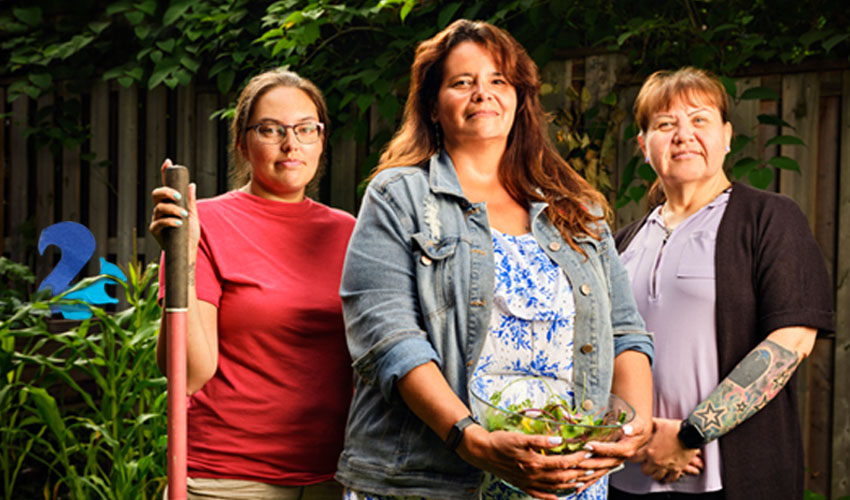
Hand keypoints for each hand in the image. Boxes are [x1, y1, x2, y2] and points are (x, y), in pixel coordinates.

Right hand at [149, 159, 198, 256]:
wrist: (187, 252)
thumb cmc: (189, 235)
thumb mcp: (193, 216)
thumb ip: (190, 201)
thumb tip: (191, 184)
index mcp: (169, 204)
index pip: (165, 186)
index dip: (165, 173)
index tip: (169, 162)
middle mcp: (160, 210)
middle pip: (156, 194)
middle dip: (166, 192)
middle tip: (178, 197)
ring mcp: (156, 220)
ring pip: (159, 208)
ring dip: (172, 210)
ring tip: (184, 215)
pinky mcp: (155, 231)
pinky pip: (158, 223)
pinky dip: (169, 221)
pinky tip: (179, 223)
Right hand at [457, 426, 594, 499]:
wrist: (482, 452)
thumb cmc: (500, 442)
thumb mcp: (519, 437)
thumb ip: (540, 439)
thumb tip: (559, 440)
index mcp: (535, 462)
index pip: (563, 462)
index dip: (578, 457)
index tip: (588, 451)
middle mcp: (534, 475)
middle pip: (562, 477)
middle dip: (578, 472)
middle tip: (592, 467)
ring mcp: (528, 482)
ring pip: (553, 487)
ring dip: (569, 484)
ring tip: (581, 481)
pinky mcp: (522, 484)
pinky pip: (539, 494)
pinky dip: (550, 497)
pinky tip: (558, 498)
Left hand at [572, 413, 651, 493]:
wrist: (639, 432)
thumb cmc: (637, 425)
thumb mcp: (638, 424)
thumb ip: (634, 427)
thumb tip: (627, 430)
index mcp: (626, 449)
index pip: (612, 450)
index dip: (600, 449)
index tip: (588, 445)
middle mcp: (619, 459)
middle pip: (603, 463)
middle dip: (588, 463)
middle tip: (574, 460)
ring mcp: (613, 464)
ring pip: (598, 472)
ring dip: (585, 474)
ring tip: (572, 474)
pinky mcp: (608, 466)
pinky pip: (597, 475)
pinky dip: (588, 482)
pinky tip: (578, 488)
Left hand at [638, 418, 702, 482]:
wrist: (691, 434)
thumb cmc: (675, 428)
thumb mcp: (658, 424)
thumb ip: (648, 426)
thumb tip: (642, 423)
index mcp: (649, 450)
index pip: (634, 459)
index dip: (632, 457)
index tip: (634, 456)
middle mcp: (656, 461)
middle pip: (644, 471)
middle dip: (644, 466)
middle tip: (646, 462)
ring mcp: (666, 466)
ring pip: (656, 477)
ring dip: (655, 472)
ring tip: (655, 468)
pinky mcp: (677, 469)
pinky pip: (670, 479)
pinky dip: (667, 477)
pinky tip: (666, 474)